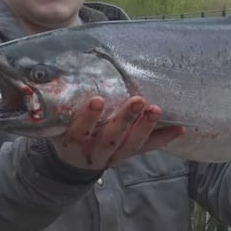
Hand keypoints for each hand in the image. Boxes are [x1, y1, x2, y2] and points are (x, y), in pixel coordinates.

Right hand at [50, 96, 183, 170]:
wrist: (71, 162)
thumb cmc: (64, 130)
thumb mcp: (54, 122)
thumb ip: (57, 103)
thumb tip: (51, 69)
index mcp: (72, 142)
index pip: (78, 131)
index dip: (87, 118)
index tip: (96, 100)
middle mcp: (93, 152)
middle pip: (110, 138)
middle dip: (125, 120)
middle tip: (138, 101)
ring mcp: (113, 156)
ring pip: (131, 144)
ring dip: (145, 127)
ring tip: (156, 110)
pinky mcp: (128, 155)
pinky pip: (147, 148)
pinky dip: (163, 139)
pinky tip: (180, 128)